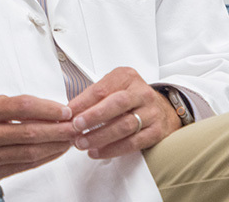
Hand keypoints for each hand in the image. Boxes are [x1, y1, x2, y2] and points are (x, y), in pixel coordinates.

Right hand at [0, 95, 76, 181]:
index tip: (63, 109)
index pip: (21, 107)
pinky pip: (25, 165)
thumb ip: (8, 107)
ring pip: (31, 151)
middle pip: (30, 132)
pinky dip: (45, 158)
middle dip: (59, 129)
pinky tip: (56, 151)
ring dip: (56, 145)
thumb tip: (43, 109)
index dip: (46, 108)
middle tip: (76, 125)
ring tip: (71, 138)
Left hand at [66, 67, 180, 158]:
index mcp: (127, 77)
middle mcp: (142, 93)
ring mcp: (151, 112)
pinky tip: (97, 152)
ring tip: (82, 143)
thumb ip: (92, 97)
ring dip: (100, 137)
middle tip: (76, 127)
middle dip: (93, 117)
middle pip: (117, 104)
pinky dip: (113, 149)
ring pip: (124, 126)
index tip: (68, 113)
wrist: (161, 108)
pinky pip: (133, 143)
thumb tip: (69, 112)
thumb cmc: (129, 98)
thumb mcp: (112, 88)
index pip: (102, 89)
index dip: (82, 102)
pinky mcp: (157, 132)